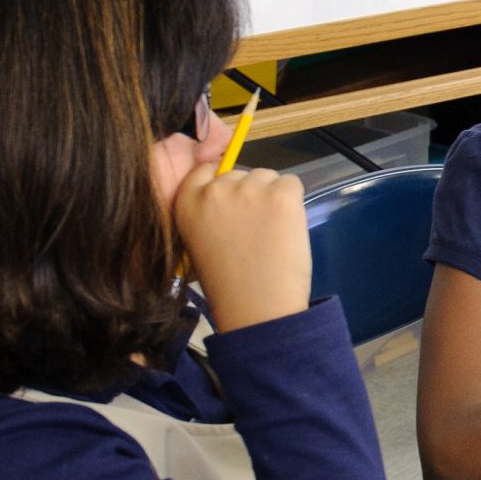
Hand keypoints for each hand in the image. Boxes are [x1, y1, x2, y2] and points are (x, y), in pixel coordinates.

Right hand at [174, 163, 310, 330]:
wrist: (256, 308)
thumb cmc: (228, 285)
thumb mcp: (200, 243)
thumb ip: (209, 216)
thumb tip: (233, 201)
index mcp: (187, 203)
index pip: (204, 171)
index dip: (224, 185)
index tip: (233, 204)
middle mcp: (214, 190)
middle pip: (240, 174)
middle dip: (249, 195)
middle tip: (255, 230)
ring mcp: (249, 189)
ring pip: (267, 177)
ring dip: (272, 197)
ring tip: (271, 233)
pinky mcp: (280, 195)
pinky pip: (292, 183)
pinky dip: (293, 202)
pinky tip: (286, 228)